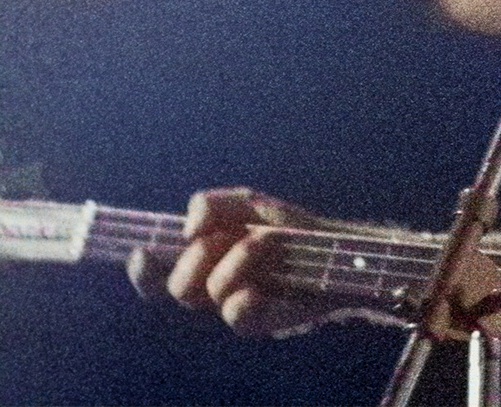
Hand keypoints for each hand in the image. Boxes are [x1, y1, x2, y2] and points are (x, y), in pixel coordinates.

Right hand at [127, 187, 342, 337]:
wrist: (337, 245)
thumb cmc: (288, 226)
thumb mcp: (249, 203)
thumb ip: (210, 205)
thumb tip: (187, 230)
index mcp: (201, 261)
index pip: (156, 275)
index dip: (142, 270)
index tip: (141, 252)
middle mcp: (211, 288)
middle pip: (176, 286)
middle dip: (196, 258)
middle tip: (227, 237)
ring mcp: (233, 305)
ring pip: (208, 293)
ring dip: (234, 261)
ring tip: (265, 241)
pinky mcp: (258, 321)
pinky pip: (235, 315)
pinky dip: (243, 298)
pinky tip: (260, 287)